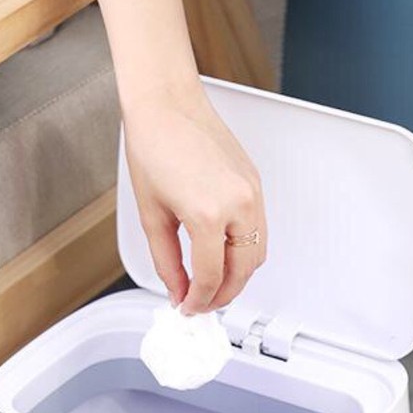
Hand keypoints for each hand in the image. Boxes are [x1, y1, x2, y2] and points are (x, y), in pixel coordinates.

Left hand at [123, 83, 266, 314]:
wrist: (166, 104)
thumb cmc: (155, 146)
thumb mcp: (152, 217)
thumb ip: (167, 262)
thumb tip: (176, 290)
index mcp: (209, 214)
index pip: (212, 277)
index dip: (198, 301)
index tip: (187, 308)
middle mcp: (239, 204)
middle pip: (242, 272)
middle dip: (223, 296)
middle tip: (202, 304)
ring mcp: (252, 193)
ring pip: (257, 254)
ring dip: (238, 276)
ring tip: (214, 285)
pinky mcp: (255, 185)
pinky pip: (259, 231)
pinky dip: (245, 252)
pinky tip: (225, 256)